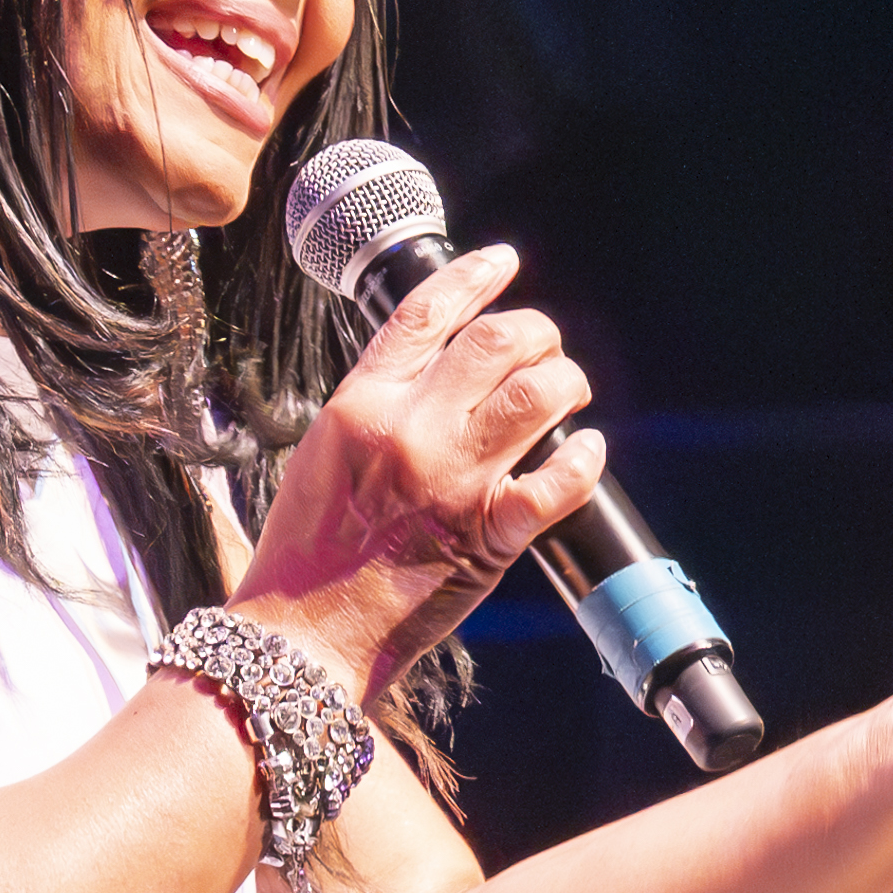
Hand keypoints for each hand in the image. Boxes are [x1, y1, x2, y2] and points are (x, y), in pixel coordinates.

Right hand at [233, 243, 610, 698]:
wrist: (305, 631)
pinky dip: (584, 459)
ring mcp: (454, 481)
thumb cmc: (308, 550)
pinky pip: (559, 480)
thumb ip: (378, 405)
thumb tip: (435, 370)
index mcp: (362, 404)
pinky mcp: (489, 536)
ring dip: (567, 383)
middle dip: (537, 333)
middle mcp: (411, 431)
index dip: (474, 275)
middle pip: (499, 340)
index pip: (427, 312)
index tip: (503, 260)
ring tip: (568, 393)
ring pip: (540, 394)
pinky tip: (587, 451)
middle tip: (545, 349)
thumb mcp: (324, 451)